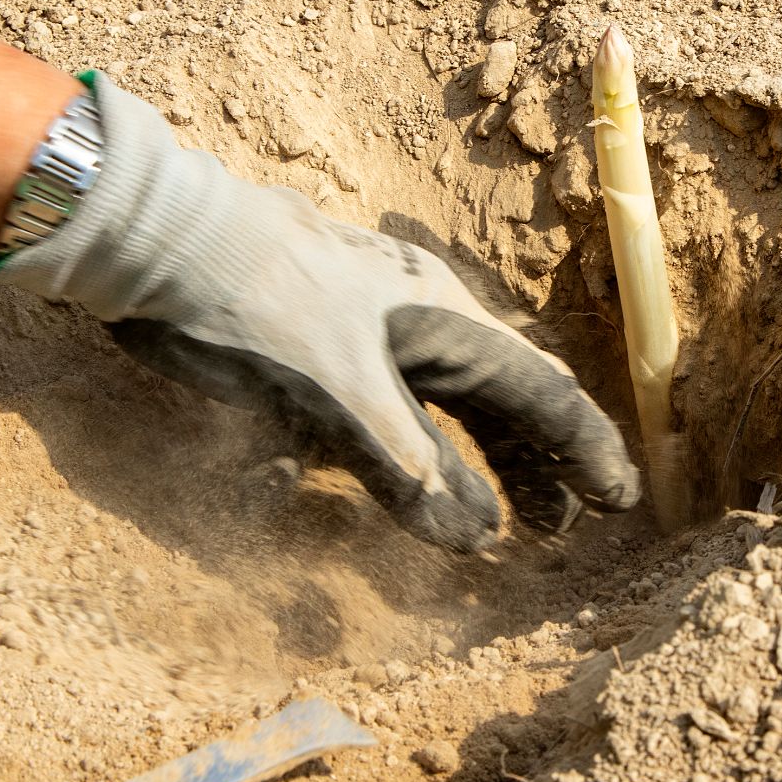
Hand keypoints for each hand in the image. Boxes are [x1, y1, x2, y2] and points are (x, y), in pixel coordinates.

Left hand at [0, 75, 640, 551]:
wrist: (163, 244)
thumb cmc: (259, 305)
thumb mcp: (339, 393)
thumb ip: (406, 466)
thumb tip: (473, 537)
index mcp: (445, 322)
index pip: (538, 392)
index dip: (582, 449)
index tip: (618, 502)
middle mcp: (419, 326)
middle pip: (501, 401)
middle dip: (536, 466)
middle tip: (560, 531)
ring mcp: (371, 337)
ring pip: (447, 410)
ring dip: (478, 468)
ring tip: (503, 526)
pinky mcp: (322, 352)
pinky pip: (391, 415)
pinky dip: (413, 460)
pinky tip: (408, 491)